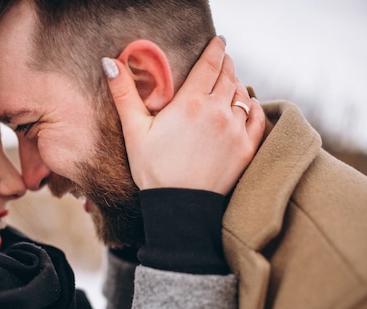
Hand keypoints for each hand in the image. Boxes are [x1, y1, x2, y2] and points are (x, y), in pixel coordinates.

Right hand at [103, 36, 264, 194]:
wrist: (180, 208)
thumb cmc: (153, 171)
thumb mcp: (134, 131)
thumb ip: (124, 94)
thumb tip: (110, 63)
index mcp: (190, 103)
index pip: (210, 64)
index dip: (215, 49)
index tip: (218, 42)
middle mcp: (217, 111)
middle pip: (228, 76)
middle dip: (226, 64)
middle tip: (222, 60)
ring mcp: (235, 129)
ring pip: (242, 94)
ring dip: (236, 85)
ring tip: (230, 83)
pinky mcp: (246, 148)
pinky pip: (257, 117)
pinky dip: (252, 106)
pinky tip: (246, 105)